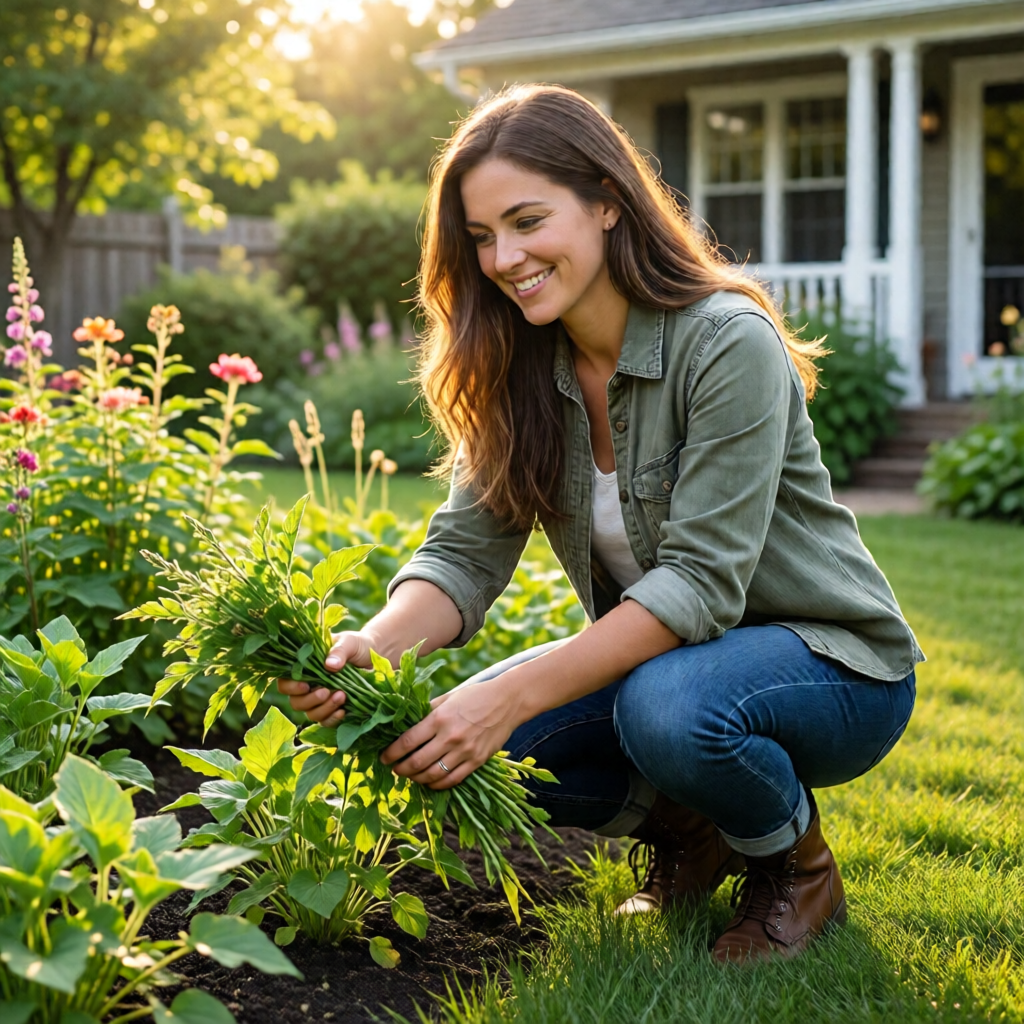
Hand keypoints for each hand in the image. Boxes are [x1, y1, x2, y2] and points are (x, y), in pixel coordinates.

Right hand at [276, 630, 374, 726]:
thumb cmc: (358, 646)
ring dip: (324, 709)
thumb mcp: (349, 642)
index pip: (285, 682)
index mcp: (305, 668)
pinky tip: (343, 710)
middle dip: (310, 700)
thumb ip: (339, 651)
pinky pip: (326, 722)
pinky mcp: (335, 709)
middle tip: (326, 691)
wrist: (376, 656)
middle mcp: (309, 686)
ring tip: (342, 695)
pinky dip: (333, 719)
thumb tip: (329, 665)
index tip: (305, 685)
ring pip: (311, 714)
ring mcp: (321, 700)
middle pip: (296, 702)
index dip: (290, 687)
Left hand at [379, 678, 522, 790]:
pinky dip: (438, 784)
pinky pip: (452, 780)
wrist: (507, 701)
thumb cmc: (475, 696)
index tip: (384, 757)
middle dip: (401, 769)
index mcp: (439, 718)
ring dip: (417, 778)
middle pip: (417, 762)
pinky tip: (430, 781)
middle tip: (395, 769)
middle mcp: (450, 737)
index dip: (391, 753)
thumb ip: (428, 712)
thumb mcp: (448, 698)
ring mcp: (464, 751)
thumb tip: (406, 723)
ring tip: (411, 776)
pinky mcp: (477, 761)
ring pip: (432, 775)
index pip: (407, 742)